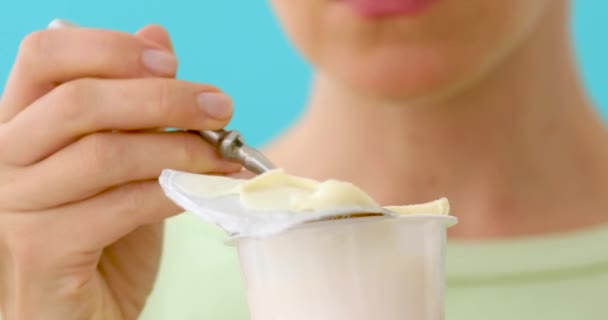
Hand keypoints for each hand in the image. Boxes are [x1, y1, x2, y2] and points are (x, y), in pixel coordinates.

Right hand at [0, 24, 240, 318]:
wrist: (88, 310)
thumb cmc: (104, 233)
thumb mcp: (123, 160)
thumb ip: (133, 104)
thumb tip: (157, 36)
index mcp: (21, 122)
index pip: (44, 54)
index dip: (109, 48)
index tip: (170, 62)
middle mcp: (5, 157)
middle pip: (79, 101)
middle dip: (163, 99)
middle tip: (220, 107)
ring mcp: (15, 206)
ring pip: (105, 154)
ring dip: (180, 151)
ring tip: (224, 155)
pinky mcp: (40, 250)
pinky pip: (120, 206)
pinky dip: (174, 193)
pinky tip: (207, 190)